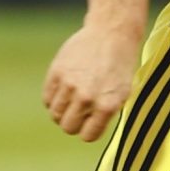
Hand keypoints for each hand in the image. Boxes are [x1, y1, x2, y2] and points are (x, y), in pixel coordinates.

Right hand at [43, 17, 141, 141]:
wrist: (111, 34)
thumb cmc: (119, 67)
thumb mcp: (122, 94)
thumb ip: (105, 114)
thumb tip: (85, 132)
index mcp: (107, 105)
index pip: (87, 136)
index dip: (88, 131)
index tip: (90, 124)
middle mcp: (87, 97)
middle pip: (68, 127)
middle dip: (73, 123)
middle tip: (80, 112)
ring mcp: (70, 84)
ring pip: (55, 114)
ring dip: (62, 111)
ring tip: (72, 99)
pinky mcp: (56, 72)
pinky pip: (47, 99)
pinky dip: (53, 99)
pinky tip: (64, 90)